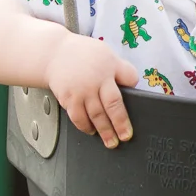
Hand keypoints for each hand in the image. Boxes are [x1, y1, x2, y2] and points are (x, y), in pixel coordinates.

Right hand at [44, 32, 141, 147]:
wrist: (54, 53)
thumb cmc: (83, 55)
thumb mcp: (106, 54)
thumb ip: (118, 69)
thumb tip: (130, 87)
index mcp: (109, 66)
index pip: (129, 78)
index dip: (135, 90)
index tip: (141, 104)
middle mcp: (96, 80)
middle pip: (113, 104)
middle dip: (120, 123)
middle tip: (125, 137)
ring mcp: (81, 90)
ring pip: (95, 115)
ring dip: (104, 131)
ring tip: (110, 141)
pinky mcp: (68, 98)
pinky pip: (78, 117)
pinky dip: (85, 126)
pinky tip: (91, 131)